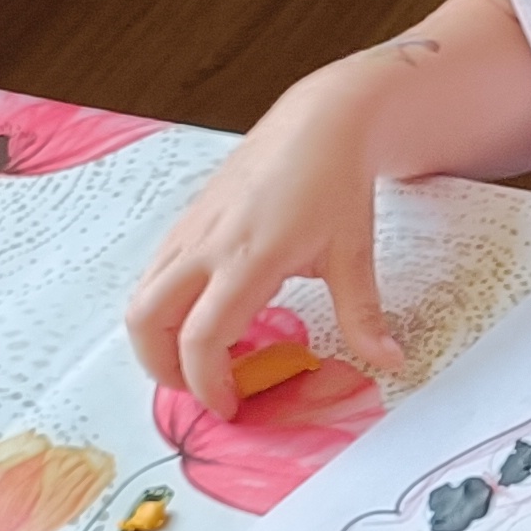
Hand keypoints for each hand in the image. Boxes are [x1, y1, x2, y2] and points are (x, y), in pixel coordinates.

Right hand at [124, 56, 406, 418]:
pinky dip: (164, 308)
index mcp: (248, 258)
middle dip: (162, 369)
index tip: (230, 408)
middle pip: (146, 321)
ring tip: (202, 360)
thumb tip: (389, 363)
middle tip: (202, 390)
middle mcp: (205, 245)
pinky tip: (209, 315)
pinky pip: (154, 274)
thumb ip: (363, 315)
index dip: (206, 384)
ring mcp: (189, 230)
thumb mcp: (354, 253)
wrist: (318, 122)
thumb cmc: (335, 185)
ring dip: (157, 339)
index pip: (202, 338)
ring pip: (141, 297)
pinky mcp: (185, 220)